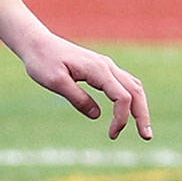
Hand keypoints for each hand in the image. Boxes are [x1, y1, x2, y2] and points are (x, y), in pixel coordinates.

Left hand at [21, 32, 151, 140]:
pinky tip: (128, 112)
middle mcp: (106, 66)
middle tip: (146, 137)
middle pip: (136, 91)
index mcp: (97, 69)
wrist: (35, 42)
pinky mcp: (100, 68)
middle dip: (143, 115)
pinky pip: (124, 84)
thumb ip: (77, 98)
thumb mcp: (55, 82)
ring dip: (140, 107)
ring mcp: (105, 66)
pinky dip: (131, 98)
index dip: (122, 118)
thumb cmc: (42, 61)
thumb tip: (97, 115)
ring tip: (142, 128)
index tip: (111, 134)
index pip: (122, 97)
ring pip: (133, 86)